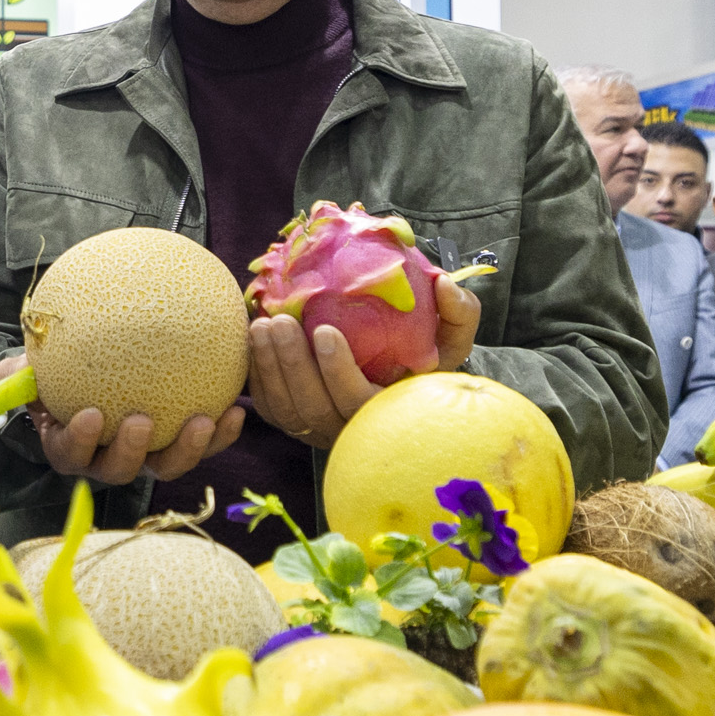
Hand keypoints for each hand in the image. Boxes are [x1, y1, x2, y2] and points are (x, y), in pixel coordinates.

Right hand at [0, 352, 237, 483]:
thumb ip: (22, 371)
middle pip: (120, 469)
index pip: (70, 453)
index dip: (79, 442)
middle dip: (132, 451)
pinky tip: (237, 408)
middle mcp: (107, 459)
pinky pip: (202, 444)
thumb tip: (8, 367)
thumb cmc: (56, 374)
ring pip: (166, 464)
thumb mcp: (33, 369)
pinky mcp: (179, 444)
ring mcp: (146, 456)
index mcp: (71, 447)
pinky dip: (221, 432)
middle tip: (143, 421)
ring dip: (187, 448)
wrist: (91, 375)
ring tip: (205, 419)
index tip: (89, 417)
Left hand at [246, 275, 483, 448]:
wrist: (398, 376)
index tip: (324, 330)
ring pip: (286, 410)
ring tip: (261, 326)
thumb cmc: (425, 356)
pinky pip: (270, 408)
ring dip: (269, 368)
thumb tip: (444, 285)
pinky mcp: (295, 422)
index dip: (338, 371)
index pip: (358, 402)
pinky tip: (254, 342)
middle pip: (313, 408)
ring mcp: (319, 430)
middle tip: (279, 322)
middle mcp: (351, 428)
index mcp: (387, 412)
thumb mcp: (451, 338)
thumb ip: (460, 313)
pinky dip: (259, 377)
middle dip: (292, 365)